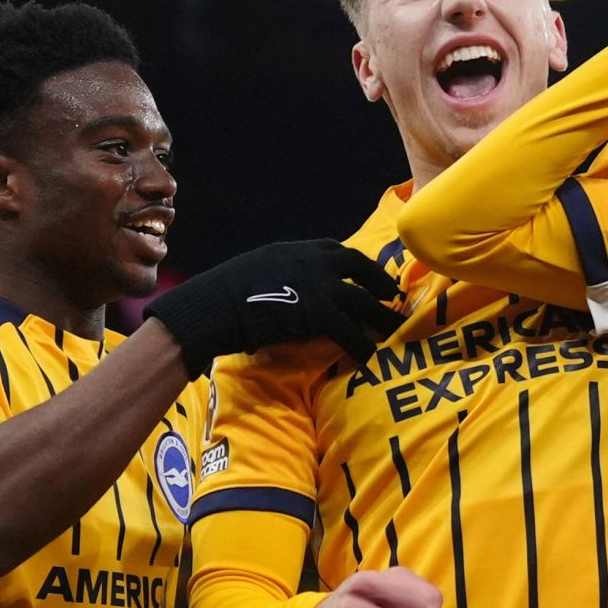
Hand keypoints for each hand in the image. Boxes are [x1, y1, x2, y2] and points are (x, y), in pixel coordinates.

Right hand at [144, 239, 405, 374]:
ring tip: (393, 329)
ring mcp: (319, 286)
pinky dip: (361, 345)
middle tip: (392, 296)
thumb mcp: (255, 268)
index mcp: (296, 250)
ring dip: (381, 317)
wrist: (213, 307)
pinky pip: (350, 331)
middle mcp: (313, 262)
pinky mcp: (319, 314)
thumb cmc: (222, 293)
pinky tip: (366, 357)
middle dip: (379, 282)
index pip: (336, 250)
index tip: (366, 273)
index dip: (356, 263)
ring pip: (363, 301)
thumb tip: (286, 284)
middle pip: (359, 268)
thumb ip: (280, 272)